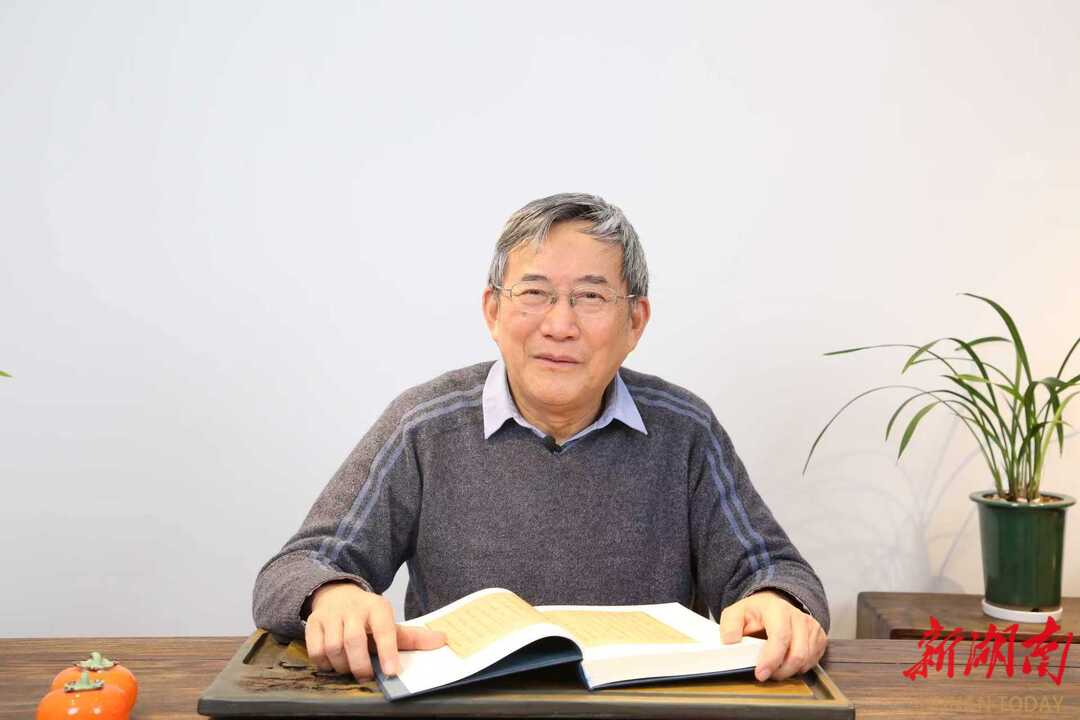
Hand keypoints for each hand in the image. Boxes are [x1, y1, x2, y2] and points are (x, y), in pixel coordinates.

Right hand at [304, 581, 446, 680]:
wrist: (337, 595)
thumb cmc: (368, 616)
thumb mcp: (389, 622)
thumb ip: (413, 637)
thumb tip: (443, 641)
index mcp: (377, 607)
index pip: (384, 629)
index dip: (388, 651)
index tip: (391, 672)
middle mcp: (353, 609)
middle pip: (354, 640)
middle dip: (361, 664)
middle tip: (367, 677)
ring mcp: (331, 615)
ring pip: (334, 647)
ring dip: (342, 666)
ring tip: (351, 670)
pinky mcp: (313, 623)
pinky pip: (316, 650)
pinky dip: (324, 663)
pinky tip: (334, 664)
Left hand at [718, 590, 826, 681]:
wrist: (774, 604)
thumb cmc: (755, 612)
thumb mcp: (736, 613)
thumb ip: (729, 626)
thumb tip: (730, 642)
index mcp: (776, 609)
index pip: (780, 637)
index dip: (771, 659)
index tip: (760, 674)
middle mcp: (798, 616)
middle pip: (797, 653)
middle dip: (781, 671)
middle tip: (766, 675)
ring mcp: (811, 626)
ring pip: (806, 660)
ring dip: (789, 670)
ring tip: (774, 668)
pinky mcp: (819, 636)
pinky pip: (813, 660)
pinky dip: (799, 667)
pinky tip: (786, 662)